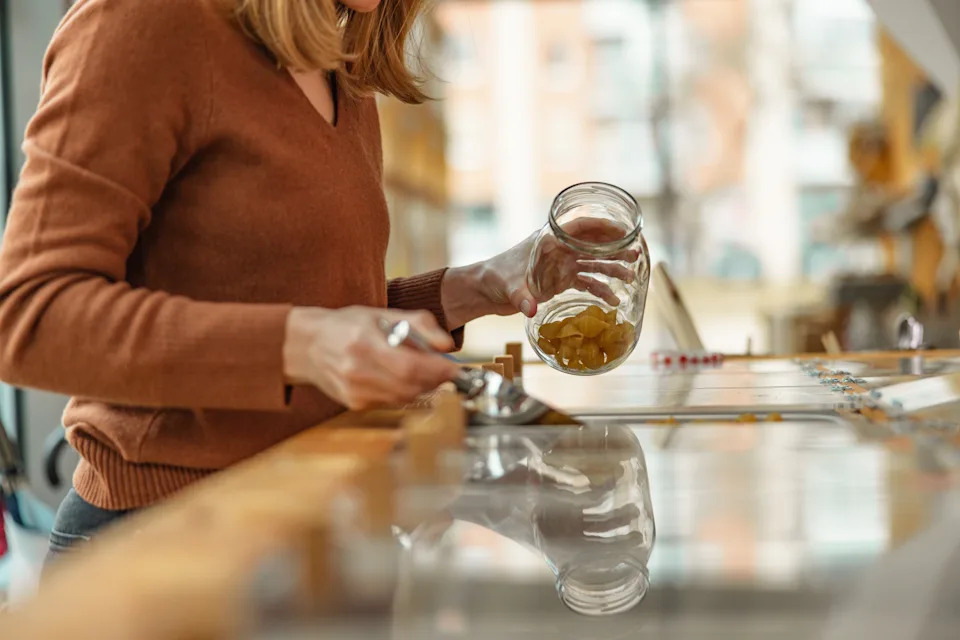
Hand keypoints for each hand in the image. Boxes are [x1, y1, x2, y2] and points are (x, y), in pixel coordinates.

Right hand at [283, 306, 459, 409]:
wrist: (307, 345)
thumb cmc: (347, 325)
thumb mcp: (382, 314)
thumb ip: (419, 325)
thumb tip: (447, 345)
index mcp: (364, 344)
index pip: (410, 366)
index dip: (438, 370)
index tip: (455, 368)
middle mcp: (357, 371)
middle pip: (410, 385)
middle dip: (434, 379)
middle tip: (444, 369)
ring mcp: (354, 392)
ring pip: (404, 397)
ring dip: (421, 386)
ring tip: (421, 369)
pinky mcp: (354, 404)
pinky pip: (391, 402)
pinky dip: (403, 391)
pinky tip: (398, 377)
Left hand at [442, 219, 638, 326]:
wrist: (486, 290)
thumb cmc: (495, 277)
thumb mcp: (507, 286)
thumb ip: (520, 297)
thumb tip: (530, 309)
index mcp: (548, 240)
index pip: (580, 227)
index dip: (603, 227)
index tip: (623, 231)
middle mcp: (559, 250)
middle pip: (592, 245)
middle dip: (615, 249)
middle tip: (636, 255)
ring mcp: (561, 265)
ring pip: (593, 264)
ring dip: (612, 270)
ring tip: (630, 279)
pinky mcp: (560, 281)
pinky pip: (585, 283)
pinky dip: (599, 290)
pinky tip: (612, 300)